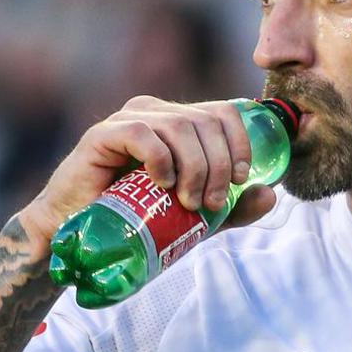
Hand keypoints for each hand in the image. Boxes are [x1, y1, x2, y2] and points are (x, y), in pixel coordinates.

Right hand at [20, 96, 276, 245]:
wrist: (81, 238)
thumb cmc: (137, 222)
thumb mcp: (195, 217)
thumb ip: (232, 207)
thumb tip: (270, 194)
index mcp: (178, 122)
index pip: (224, 112)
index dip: (240, 142)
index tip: (241, 179)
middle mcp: (155, 113)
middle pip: (207, 120)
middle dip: (219, 164)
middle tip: (211, 203)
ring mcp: (128, 120)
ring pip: (181, 126)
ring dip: (195, 167)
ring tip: (188, 202)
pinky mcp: (104, 135)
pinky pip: (144, 134)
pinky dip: (162, 160)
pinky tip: (162, 185)